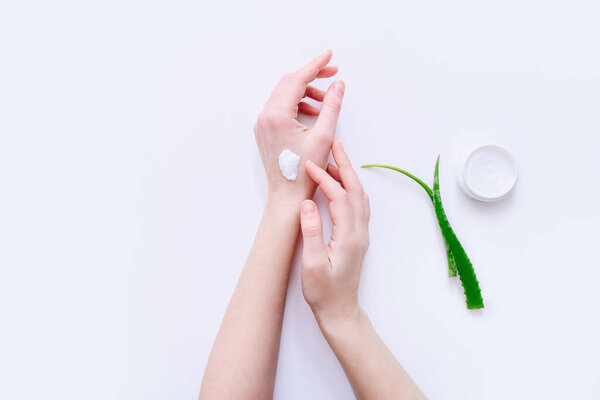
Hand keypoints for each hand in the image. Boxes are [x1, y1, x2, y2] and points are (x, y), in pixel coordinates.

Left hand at [254, 50, 344, 202]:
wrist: (287, 196)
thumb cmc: (305, 171)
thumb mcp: (324, 136)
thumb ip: (331, 106)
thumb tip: (337, 85)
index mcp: (277, 115)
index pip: (297, 80)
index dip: (315, 66)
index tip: (329, 56)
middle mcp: (265, 116)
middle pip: (288, 84)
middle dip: (311, 76)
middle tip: (333, 74)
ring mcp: (262, 124)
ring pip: (284, 95)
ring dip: (305, 92)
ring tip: (326, 100)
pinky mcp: (264, 131)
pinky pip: (280, 108)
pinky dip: (297, 105)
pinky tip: (313, 113)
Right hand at [300, 142, 369, 325]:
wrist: (340, 310)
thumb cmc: (324, 291)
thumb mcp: (311, 264)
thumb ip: (311, 232)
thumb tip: (308, 203)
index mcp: (349, 236)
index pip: (339, 197)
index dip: (324, 179)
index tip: (309, 166)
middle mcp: (360, 232)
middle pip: (356, 191)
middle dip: (345, 166)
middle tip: (334, 145)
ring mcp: (361, 234)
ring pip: (359, 197)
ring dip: (349, 176)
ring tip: (334, 160)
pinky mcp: (358, 238)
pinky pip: (359, 206)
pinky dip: (351, 190)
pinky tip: (341, 186)